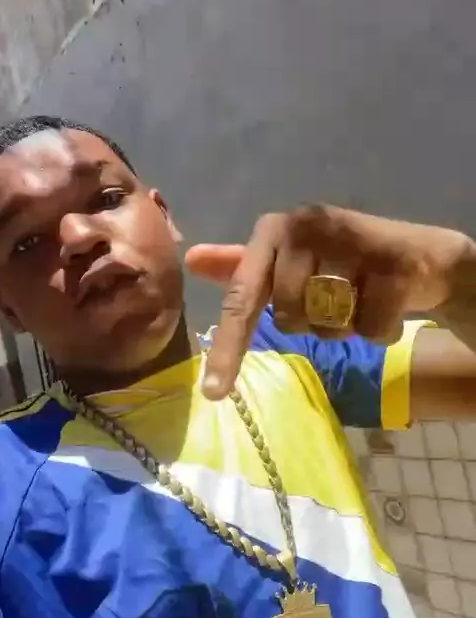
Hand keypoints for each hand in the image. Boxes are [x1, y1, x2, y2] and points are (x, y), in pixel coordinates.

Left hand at [185, 205, 470, 399]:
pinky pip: (370, 329)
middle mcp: (305, 224)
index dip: (229, 348)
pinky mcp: (389, 260)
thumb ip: (245, 266)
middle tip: (339, 299)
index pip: (242, 298)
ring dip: (348, 327)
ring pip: (328, 323)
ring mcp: (349, 238)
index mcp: (274, 230)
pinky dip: (382, 330)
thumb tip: (193, 259)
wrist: (423, 258)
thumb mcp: (292, 264)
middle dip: (315, 323)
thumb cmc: (347, 264)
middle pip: (289, 316)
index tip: (214, 393)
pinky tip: (391, 302)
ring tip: (364, 298)